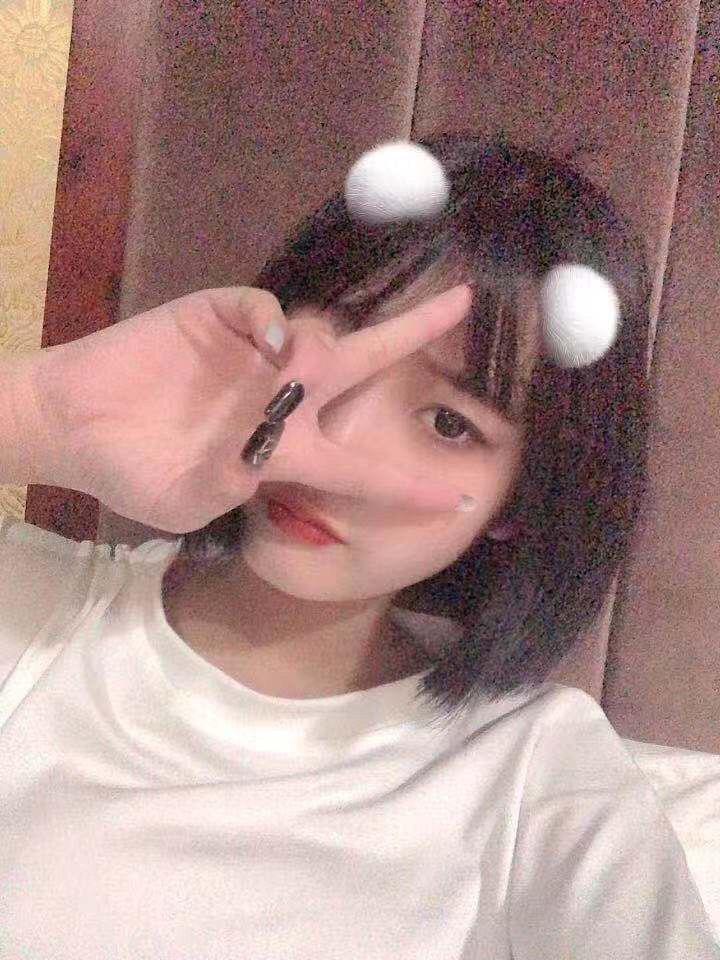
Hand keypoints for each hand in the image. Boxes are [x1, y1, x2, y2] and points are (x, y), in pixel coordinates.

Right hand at [23, 284, 473, 533]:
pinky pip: (259, 309)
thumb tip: (255, 460)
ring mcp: (253, 354)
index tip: (458, 495)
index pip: (360, 470)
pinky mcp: (218, 318)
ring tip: (289, 366)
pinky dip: (269, 322)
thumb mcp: (185, 502)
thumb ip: (224, 485)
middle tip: (464, 304)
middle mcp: (284, 396)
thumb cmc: (132, 471)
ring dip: (323, 344)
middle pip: (364, 363)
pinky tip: (263, 343)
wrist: (74, 422)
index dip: (407, 485)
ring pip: (317, 333)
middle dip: (413, 334)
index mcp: (286, 452)